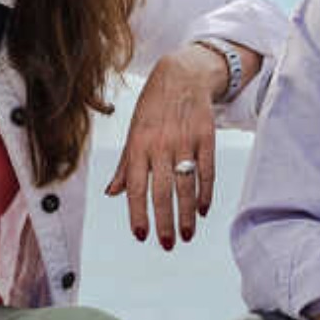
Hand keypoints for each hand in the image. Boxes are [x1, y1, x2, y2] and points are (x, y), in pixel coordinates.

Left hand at [104, 45, 225, 248]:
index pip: (136, 187)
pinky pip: (207, 172)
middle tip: (167, 244)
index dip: (138, 213)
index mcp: (139, 145)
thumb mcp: (133, 131)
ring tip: (186, 235)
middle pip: (162, 191)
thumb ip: (124, 164)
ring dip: (186, 214)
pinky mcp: (206, 138)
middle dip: (165, 221)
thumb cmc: (153, 107)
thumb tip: (112, 193)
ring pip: (186, 186)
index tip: (141, 235)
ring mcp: (186, 142)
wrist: (182, 75)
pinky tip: (202, 210)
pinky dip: (206, 193)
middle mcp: (161, 145)